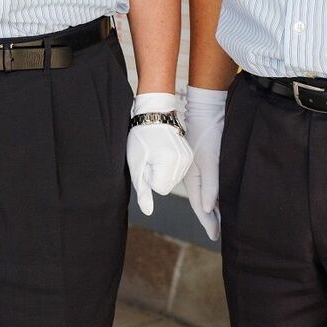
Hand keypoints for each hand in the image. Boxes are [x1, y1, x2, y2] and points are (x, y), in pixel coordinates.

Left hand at [126, 92, 192, 215]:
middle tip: (151, 156)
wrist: (154, 115)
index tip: (147, 160)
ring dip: (163, 172)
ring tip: (157, 152)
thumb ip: (143, 190)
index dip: (149, 177)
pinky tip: (165, 153)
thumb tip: (148, 211)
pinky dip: (170, 167)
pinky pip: (178, 172)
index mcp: (169, 162)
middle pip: (167, 186)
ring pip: (173, 180)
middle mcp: (183, 160)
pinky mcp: (190, 155)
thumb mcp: (136, 163)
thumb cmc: (141, 137)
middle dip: (157, 176)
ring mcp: (189, 157)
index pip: (159, 188)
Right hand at [184, 85, 227, 241]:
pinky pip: (213, 185)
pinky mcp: (208, 162)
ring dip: (216, 208)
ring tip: (225, 221)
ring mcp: (201, 169)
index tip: (216, 236)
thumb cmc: (208, 134)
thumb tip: (207, 208)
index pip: (199, 206)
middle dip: (211, 218)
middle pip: (202, 203)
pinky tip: (225, 200)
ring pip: (208, 195)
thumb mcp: (210, 160)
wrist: (208, 110)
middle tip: (222, 234)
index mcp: (192, 178)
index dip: (208, 222)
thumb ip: (210, 185)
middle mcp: (195, 176)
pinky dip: (218, 196)